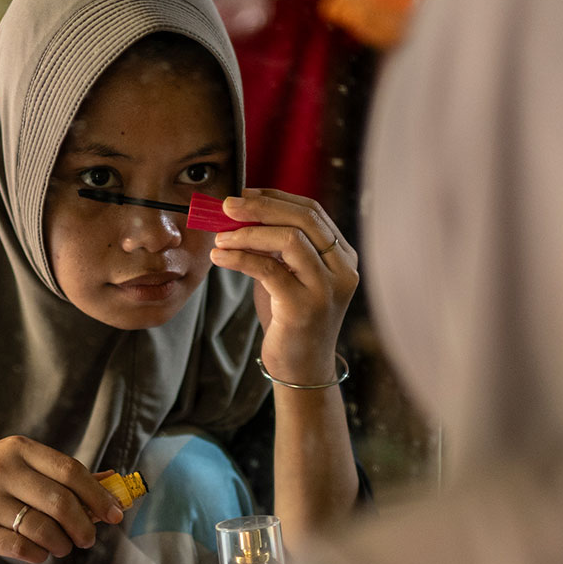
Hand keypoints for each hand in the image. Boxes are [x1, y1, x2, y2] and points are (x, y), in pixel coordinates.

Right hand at [0, 437, 125, 563]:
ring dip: (62, 543)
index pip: (70, 471)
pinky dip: (39, 554)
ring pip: (43, 529)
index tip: (115, 513)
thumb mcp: (17, 462)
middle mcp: (3, 473)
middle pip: (61, 503)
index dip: (98, 495)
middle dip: (84, 525)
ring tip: (62, 546)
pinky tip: (39, 551)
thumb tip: (111, 483)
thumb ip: (59, 473)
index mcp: (18, 450)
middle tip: (88, 538)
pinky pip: (21, 548)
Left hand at [206, 189, 359, 383]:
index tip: (244, 194)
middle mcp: (342, 268)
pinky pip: (269, 269)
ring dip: (247, 233)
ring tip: (220, 237)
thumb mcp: (289, 275)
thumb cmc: (290, 320)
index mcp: (343, 256)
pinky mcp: (305, 307)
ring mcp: (327, 288)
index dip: (275, 197)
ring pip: (289, 239)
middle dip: (260, 207)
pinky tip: (220, 257)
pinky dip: (240, 258)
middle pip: (304, 218)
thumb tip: (240, 211)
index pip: (312, 211)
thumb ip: (277, 246)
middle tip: (226, 205)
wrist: (301, 369)